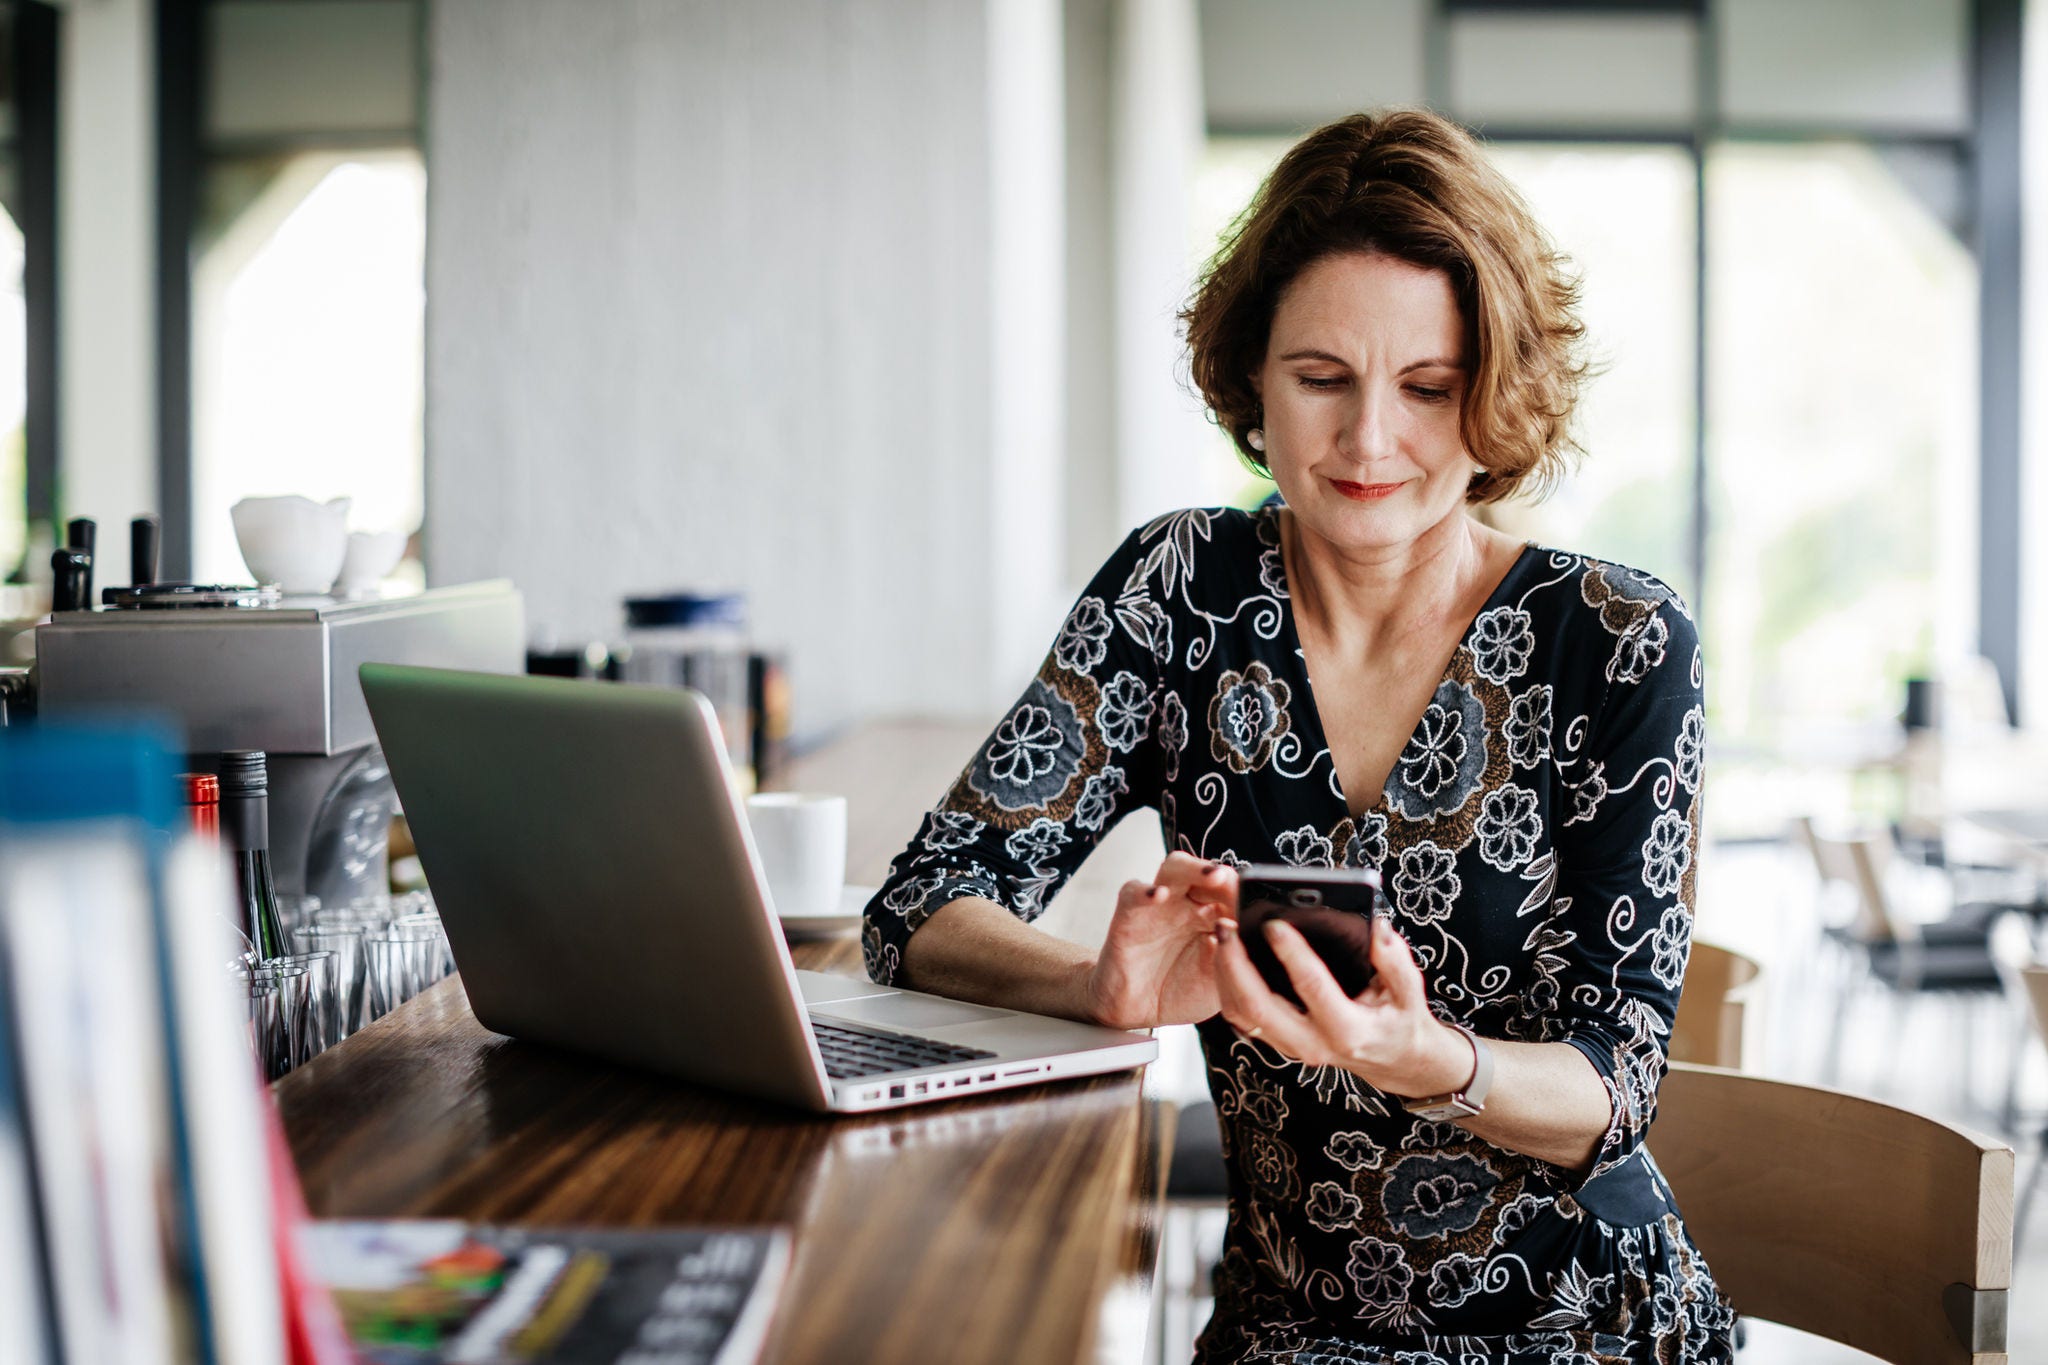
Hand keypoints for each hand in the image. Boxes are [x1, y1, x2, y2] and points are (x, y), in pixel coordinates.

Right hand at [1085, 852, 1238, 1028]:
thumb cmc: (1179, 992)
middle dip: (1226, 876)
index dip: (1245, 895)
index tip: (1259, 903)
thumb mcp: (1217, 983)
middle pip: (1207, 874)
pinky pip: (1134, 892)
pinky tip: (1158, 895)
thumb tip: (1244, 935)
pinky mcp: (1130, 914)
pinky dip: (1145, 891)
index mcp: (1213, 917)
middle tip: (1240, 884)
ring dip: (1195, 869)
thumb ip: (1232, 961)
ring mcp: (1159, 905)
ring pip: (1175, 869)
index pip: (1232, 894)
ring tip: (1214, 876)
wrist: (1137, 1009)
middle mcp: (1188, 905)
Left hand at [1214, 915, 1471, 1098]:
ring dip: (1225, 974)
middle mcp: (1313, 1044)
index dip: (1292, 954)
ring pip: (1242, 1015)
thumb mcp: (1409, 991)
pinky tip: (1226, 954)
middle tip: (1228, 925)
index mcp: (1348, 1031)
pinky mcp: (1278, 1042)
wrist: (1393, 1060)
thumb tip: (1376, 928)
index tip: (1274, 923)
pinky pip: (1242, 1018)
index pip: (1312, 988)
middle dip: (1236, 964)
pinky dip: (1227, 986)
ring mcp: (1291, 1047)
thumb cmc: (1400, 1020)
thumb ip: (1394, 960)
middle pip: (1258, 1008)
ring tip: (1221, 934)